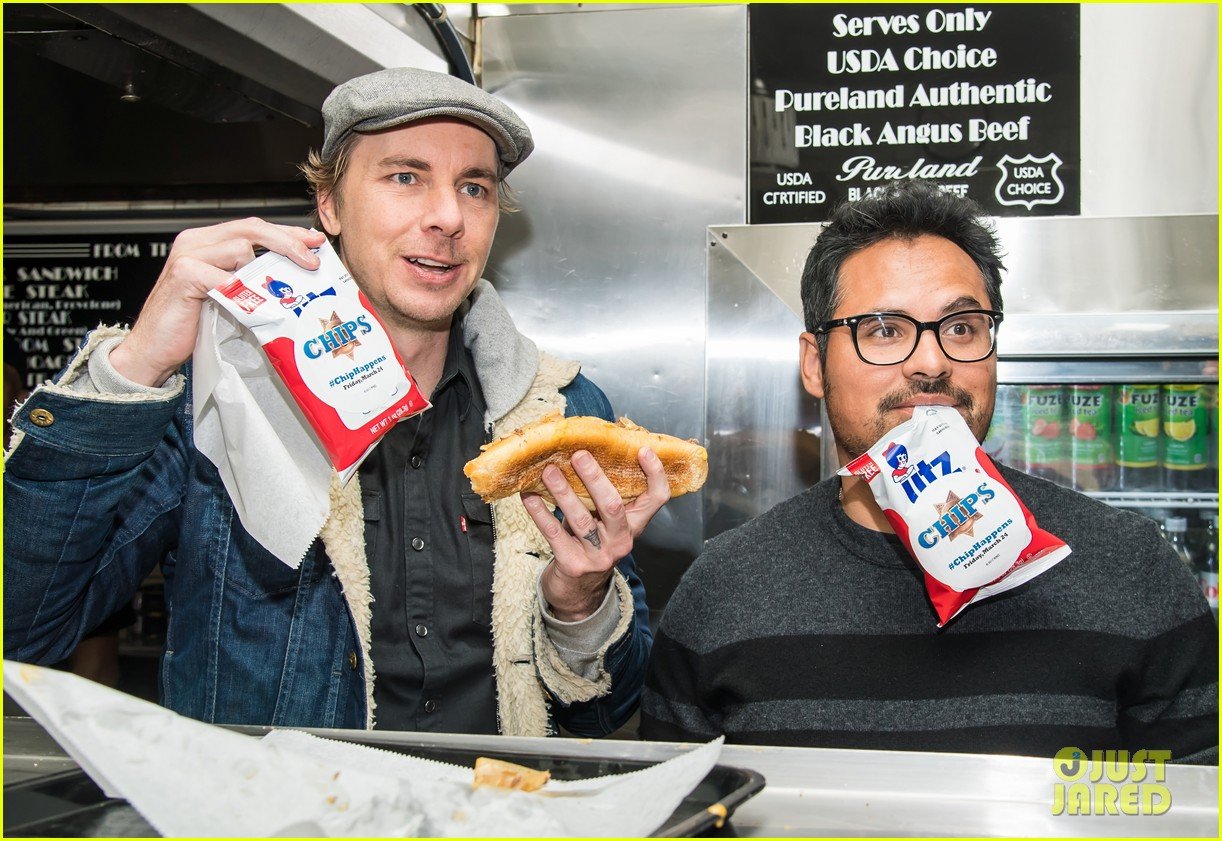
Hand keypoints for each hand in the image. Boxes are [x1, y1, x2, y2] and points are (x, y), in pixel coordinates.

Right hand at [109, 219, 326, 386]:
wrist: (152, 350)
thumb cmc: (190, 325)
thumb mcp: (225, 294)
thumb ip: (247, 278)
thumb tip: (291, 275)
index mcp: (205, 241)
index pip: (253, 228)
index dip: (286, 233)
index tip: (314, 241)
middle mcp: (195, 241)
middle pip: (251, 229)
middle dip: (288, 242)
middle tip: (312, 261)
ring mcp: (187, 255)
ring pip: (241, 249)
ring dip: (264, 272)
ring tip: (279, 294)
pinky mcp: (184, 275)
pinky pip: (224, 277)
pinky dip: (241, 291)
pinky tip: (253, 305)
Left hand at [524, 447, 669, 621]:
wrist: (579, 591)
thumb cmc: (591, 543)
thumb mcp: (605, 522)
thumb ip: (602, 496)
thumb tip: (584, 451)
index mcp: (634, 525)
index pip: (657, 498)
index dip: (654, 474)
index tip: (643, 450)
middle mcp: (621, 541)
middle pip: (613, 506)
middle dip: (595, 478)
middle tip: (579, 455)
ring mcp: (598, 556)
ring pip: (580, 519)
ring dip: (562, 492)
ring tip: (548, 471)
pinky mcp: (573, 565)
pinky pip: (553, 533)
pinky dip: (539, 513)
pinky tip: (529, 496)